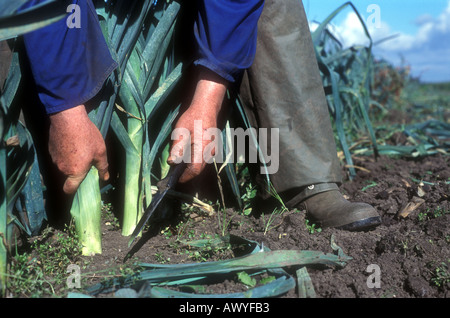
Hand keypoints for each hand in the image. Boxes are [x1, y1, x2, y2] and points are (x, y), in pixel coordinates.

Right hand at [48, 105, 108, 193]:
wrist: (68, 118)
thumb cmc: (87, 136)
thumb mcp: (100, 152)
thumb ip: (103, 167)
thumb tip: (105, 178)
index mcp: (75, 172)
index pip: (69, 189)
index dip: (73, 191)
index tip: (78, 188)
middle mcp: (62, 168)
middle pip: (68, 176)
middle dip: (75, 171)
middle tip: (85, 160)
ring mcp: (54, 159)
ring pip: (63, 165)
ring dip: (69, 161)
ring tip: (79, 149)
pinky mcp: (50, 149)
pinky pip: (58, 156)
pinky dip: (64, 153)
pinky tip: (71, 143)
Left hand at [168, 68, 227, 182]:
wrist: (206, 107)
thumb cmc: (193, 117)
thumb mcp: (180, 132)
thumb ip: (176, 148)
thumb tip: (172, 162)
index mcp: (203, 148)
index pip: (194, 169)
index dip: (185, 176)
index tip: (175, 179)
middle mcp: (210, 151)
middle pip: (198, 169)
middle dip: (186, 173)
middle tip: (174, 174)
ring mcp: (213, 150)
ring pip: (201, 164)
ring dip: (190, 167)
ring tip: (178, 166)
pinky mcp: (213, 148)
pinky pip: (203, 159)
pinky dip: (194, 161)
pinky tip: (186, 157)